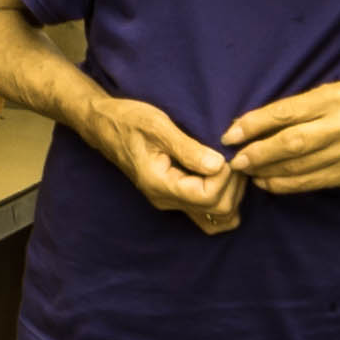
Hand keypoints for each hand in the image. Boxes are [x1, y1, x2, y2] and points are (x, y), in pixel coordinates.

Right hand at [76, 90, 245, 231]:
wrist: (106, 126)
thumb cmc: (129, 120)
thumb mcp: (158, 126)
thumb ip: (188, 148)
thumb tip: (218, 166)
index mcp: (160, 184)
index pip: (208, 197)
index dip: (225, 176)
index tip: (224, 152)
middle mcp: (167, 200)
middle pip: (218, 212)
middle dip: (234, 185)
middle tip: (232, 157)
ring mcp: (172, 201)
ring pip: (217, 218)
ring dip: (232, 194)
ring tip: (230, 165)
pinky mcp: (177, 197)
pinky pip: (208, 212)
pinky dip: (224, 198)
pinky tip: (224, 175)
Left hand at [222, 81, 339, 197]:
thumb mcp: (335, 93)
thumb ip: (300, 106)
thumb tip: (253, 123)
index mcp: (335, 97)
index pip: (287, 112)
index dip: (254, 124)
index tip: (230, 133)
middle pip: (290, 143)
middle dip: (257, 153)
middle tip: (234, 160)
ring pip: (298, 166)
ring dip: (266, 172)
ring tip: (246, 172)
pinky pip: (310, 183)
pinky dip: (284, 185)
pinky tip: (267, 183)